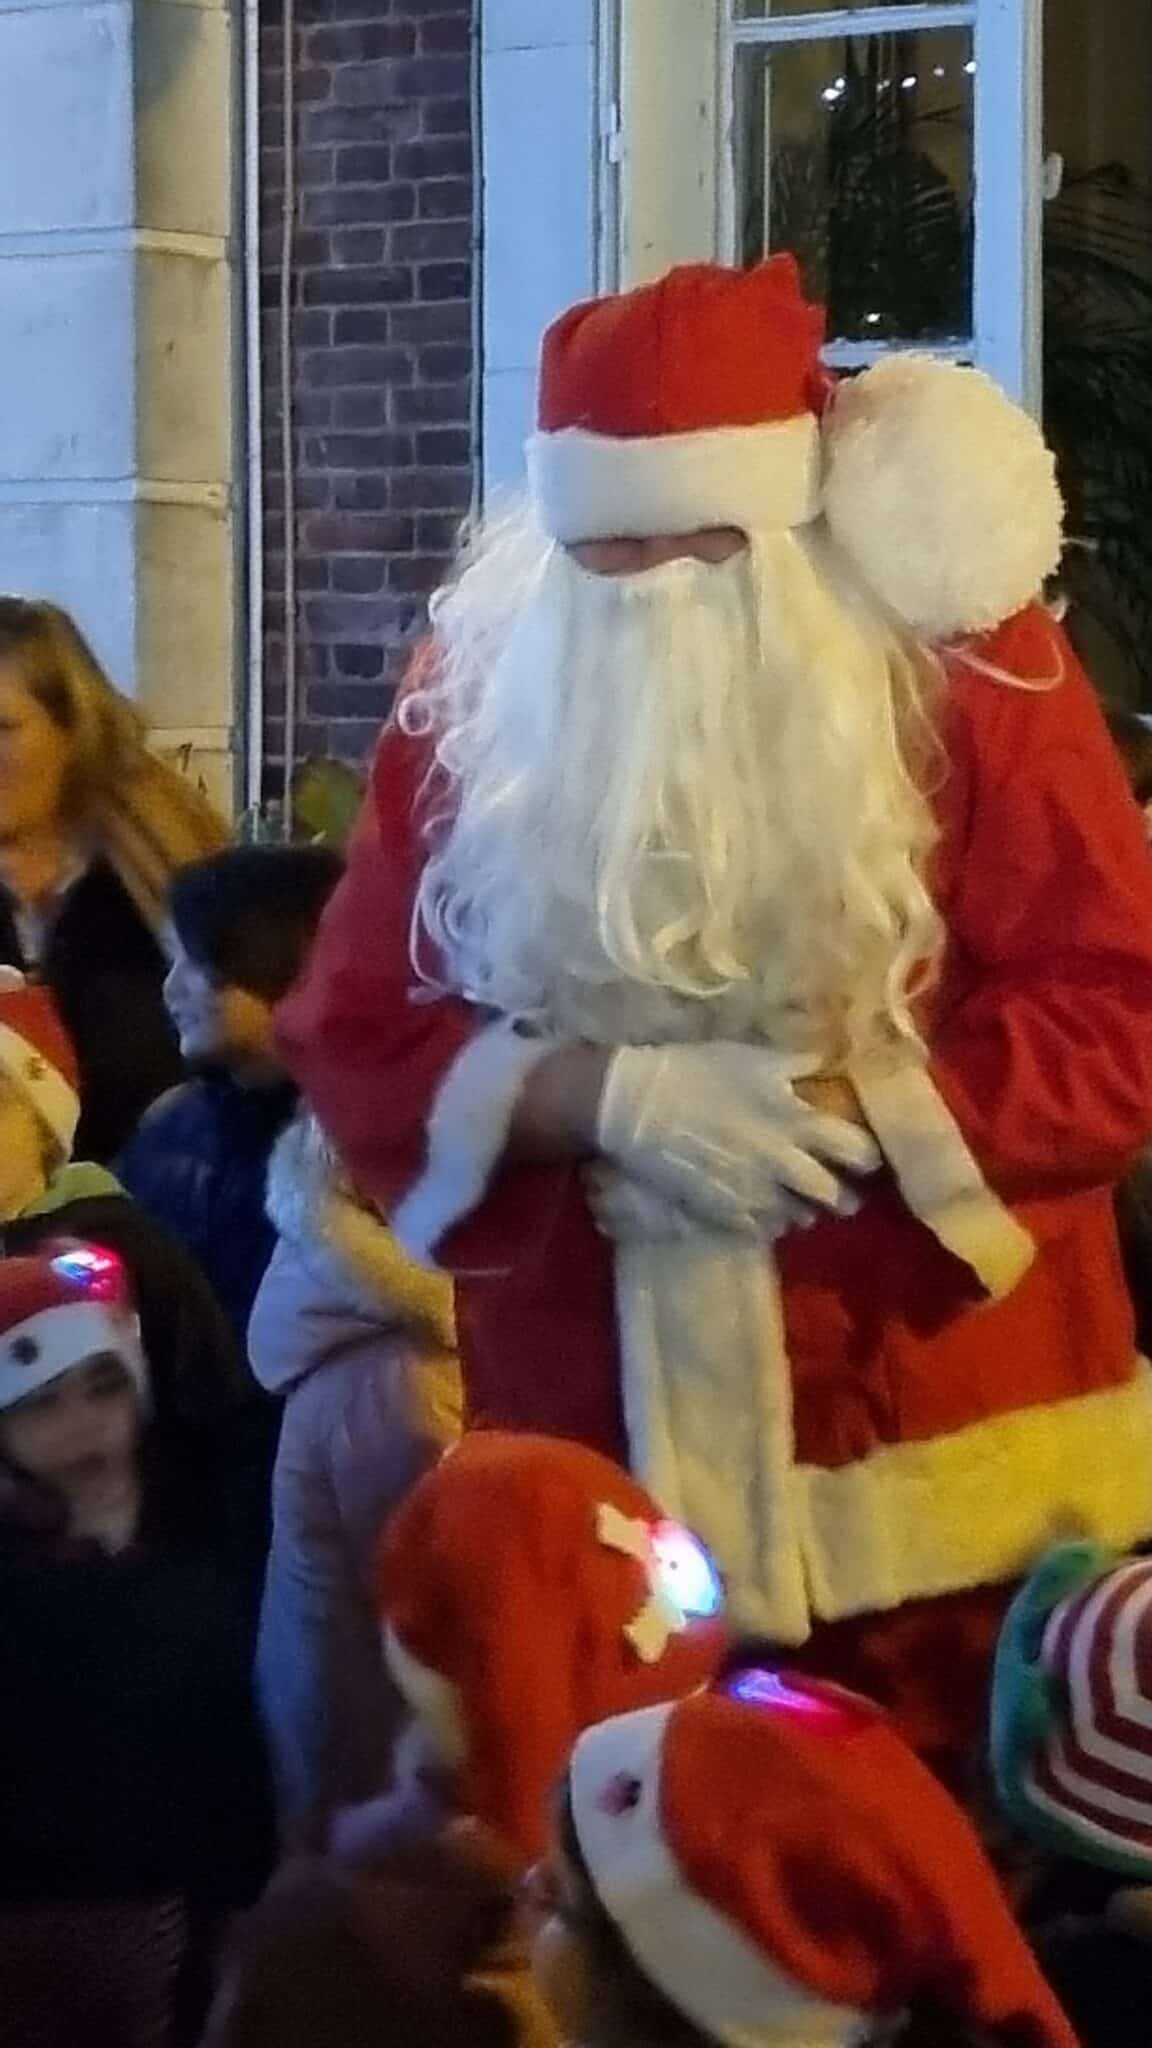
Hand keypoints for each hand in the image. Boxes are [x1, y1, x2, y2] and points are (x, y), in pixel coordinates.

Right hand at [596, 1043, 880, 1232]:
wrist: (636, 1106)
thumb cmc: (694, 1072)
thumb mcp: (750, 1057)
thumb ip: (795, 1065)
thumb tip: (826, 1063)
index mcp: (794, 1121)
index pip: (855, 1150)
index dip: (867, 1156)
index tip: (866, 1157)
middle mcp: (782, 1164)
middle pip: (834, 1196)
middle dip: (845, 1197)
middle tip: (844, 1193)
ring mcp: (753, 1193)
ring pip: (800, 1217)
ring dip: (805, 1210)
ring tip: (800, 1203)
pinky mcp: (724, 1212)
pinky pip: (763, 1230)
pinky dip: (770, 1222)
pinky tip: (763, 1210)